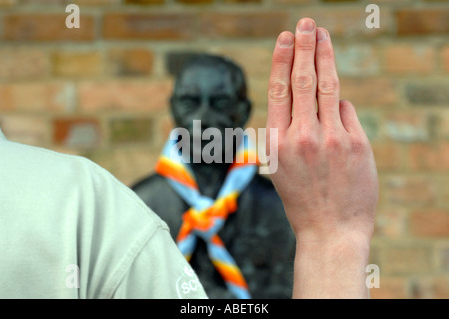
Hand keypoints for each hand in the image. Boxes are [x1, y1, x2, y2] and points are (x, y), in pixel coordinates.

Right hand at [266, 18, 378, 297]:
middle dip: (305, 47)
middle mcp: (302, 135)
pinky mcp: (356, 144)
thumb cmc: (302, 199)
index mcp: (277, 142)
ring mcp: (331, 138)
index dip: (284, 60)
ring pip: (328, 86)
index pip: (280, 89)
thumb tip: (316, 100)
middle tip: (307, 24)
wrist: (329, 231)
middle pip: (304, 80)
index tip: (287, 38)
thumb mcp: (280, 166)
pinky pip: (346, 112)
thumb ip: (290, 131)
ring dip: (325, 56)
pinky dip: (340, 109)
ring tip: (322, 35)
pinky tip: (335, 122)